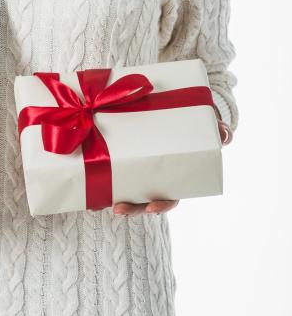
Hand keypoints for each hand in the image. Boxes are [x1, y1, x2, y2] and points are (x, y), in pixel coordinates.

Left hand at [112, 117, 233, 216]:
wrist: (180, 106)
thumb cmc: (195, 120)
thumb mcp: (206, 124)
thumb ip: (218, 131)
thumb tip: (226, 135)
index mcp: (175, 174)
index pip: (169, 197)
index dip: (160, 205)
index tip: (151, 208)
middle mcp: (157, 176)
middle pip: (144, 200)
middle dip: (132, 208)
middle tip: (119, 209)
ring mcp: (141, 167)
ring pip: (128, 190)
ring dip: (114, 197)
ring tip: (101, 202)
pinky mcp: (125, 153)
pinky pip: (113, 170)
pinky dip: (102, 178)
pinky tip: (89, 183)